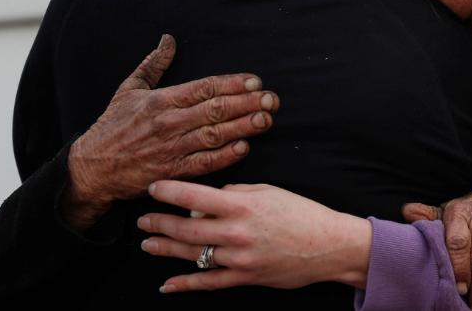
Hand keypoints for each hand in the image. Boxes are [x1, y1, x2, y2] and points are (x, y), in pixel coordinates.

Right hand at [63, 35, 276, 229]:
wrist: (91, 168)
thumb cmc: (112, 126)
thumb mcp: (129, 89)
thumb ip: (153, 64)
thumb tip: (168, 40)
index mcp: (162, 100)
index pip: (204, 88)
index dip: (232, 84)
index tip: (254, 81)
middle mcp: (169, 122)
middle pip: (215, 110)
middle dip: (247, 103)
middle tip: (271, 99)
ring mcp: (171, 148)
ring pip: (214, 135)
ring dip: (243, 127)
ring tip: (266, 119)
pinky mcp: (171, 172)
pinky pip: (203, 164)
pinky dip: (224, 156)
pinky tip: (243, 147)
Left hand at [137, 180, 371, 291]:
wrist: (329, 246)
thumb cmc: (302, 214)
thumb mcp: (269, 191)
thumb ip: (236, 192)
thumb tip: (208, 198)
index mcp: (242, 206)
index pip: (195, 196)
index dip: (170, 191)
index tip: (154, 188)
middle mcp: (236, 232)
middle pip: (187, 227)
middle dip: (160, 223)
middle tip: (143, 219)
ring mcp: (239, 258)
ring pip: (193, 254)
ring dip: (166, 248)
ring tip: (148, 243)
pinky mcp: (245, 278)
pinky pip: (209, 283)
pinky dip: (185, 284)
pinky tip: (167, 284)